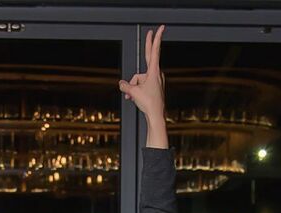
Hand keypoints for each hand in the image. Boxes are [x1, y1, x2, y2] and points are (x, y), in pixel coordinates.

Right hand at [118, 25, 166, 146]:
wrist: (156, 115)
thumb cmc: (148, 103)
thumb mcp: (133, 92)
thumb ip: (124, 85)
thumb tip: (121, 83)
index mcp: (153, 71)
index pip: (154, 51)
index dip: (155, 39)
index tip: (159, 29)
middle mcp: (156, 74)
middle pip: (148, 57)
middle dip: (148, 45)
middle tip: (150, 32)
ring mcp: (155, 80)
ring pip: (139, 78)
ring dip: (133, 86)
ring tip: (131, 97)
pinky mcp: (153, 87)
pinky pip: (141, 85)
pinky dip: (135, 90)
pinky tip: (131, 98)